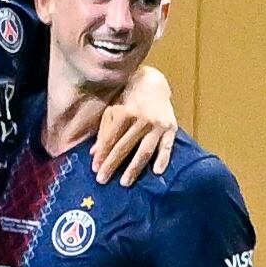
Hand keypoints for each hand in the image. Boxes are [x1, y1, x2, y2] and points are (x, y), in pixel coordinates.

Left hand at [91, 66, 176, 184]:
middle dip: (112, 165)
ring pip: (144, 150)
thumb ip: (104, 131)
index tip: (95, 170)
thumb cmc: (127, 98)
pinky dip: (163, 159)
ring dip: (134, 168)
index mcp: (124, 113)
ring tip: (125, 182)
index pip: (110, 139)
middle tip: (102, 180)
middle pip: (124, 147)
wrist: (153, 84)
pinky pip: (167, 146)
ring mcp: (157, 125)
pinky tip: (157, 172)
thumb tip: (94, 153)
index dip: (102, 155)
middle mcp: (141, 119)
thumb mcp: (112, 109)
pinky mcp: (171, 128)